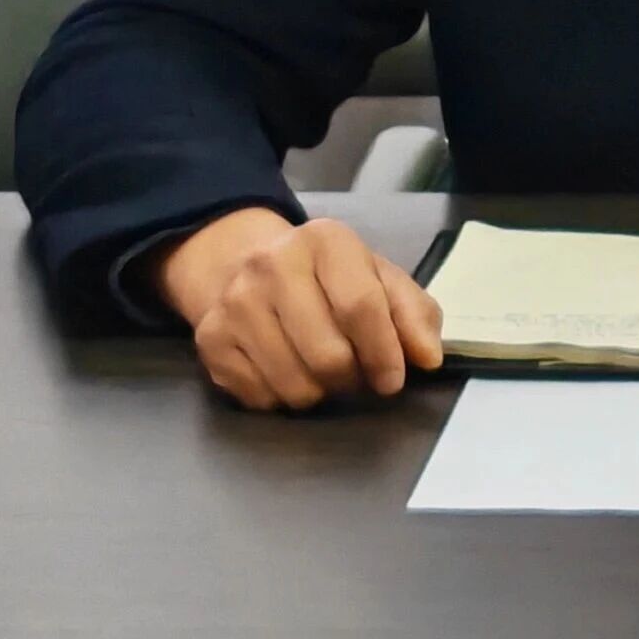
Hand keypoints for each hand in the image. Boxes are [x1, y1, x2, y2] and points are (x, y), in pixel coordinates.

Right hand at [152, 207, 443, 411]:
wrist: (246, 266)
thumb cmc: (329, 278)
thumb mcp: (379, 279)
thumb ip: (414, 314)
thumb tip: (429, 358)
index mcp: (325, 240)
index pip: (361, 306)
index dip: (384, 353)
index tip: (393, 380)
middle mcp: (272, 264)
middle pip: (328, 354)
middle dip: (353, 379)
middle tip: (358, 377)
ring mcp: (235, 303)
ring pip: (294, 385)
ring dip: (321, 393)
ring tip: (325, 374)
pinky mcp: (210, 340)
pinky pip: (261, 398)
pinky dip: (284, 398)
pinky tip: (288, 372)